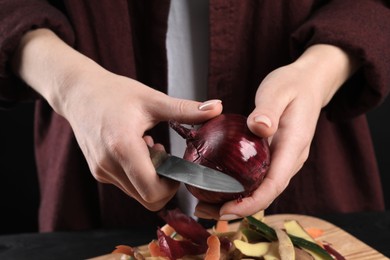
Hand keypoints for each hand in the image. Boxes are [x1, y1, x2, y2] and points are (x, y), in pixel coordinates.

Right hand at [12, 29, 222, 210]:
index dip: (172, 187)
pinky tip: (137, 148)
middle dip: (163, 183)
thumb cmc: (114, 92)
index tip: (178, 169)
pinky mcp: (98, 171)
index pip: (152, 191)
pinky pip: (125, 184)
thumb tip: (217, 107)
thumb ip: (185, 109)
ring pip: (136, 193)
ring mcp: (101, 171)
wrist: (78, 92)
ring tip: (149, 146)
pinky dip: (137, 173)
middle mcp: (109, 165)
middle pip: (146, 198)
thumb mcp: (152, 99)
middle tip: (165, 155)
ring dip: (150, 177)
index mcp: (123, 148)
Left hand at [194, 44, 358, 219]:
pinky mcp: (276, 157)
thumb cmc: (292, 85)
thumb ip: (268, 110)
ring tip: (206, 206)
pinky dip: (240, 188)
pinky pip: (259, 179)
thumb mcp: (278, 92)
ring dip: (236, 202)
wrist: (308, 84)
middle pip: (266, 194)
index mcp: (293, 146)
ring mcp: (284, 160)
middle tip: (205, 211)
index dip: (251, 202)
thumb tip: (259, 126)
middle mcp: (291, 160)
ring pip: (261, 190)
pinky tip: (220, 188)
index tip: (226, 210)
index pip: (274, 184)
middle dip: (237, 209)